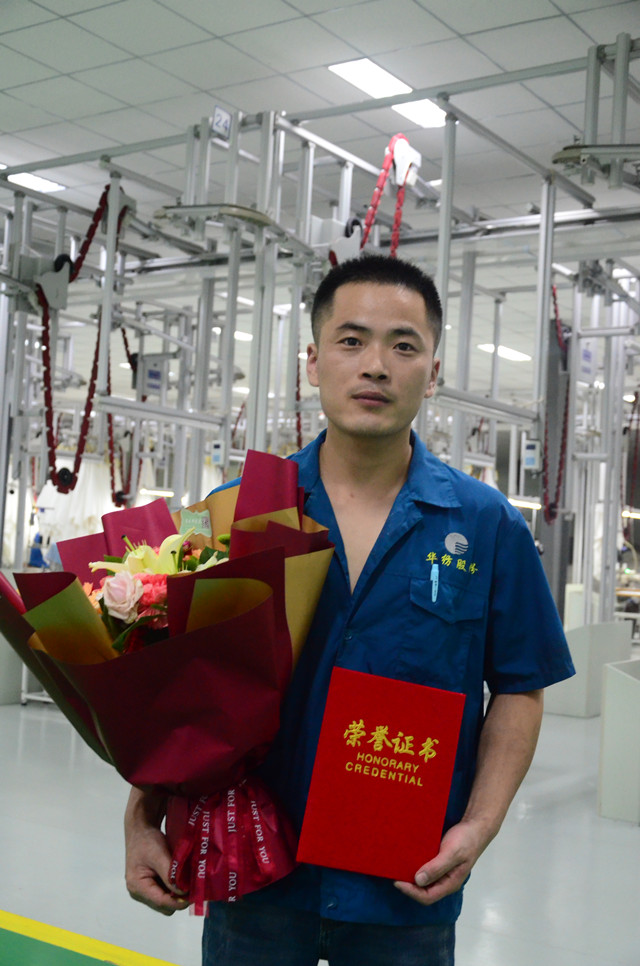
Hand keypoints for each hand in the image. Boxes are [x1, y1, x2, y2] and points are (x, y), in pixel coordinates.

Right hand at [124, 787, 187, 915]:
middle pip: (163, 906)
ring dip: (176, 894)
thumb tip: (183, 893)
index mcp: (137, 886)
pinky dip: (172, 889)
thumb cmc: (147, 840)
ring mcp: (143, 890)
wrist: (140, 829)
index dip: (178, 902)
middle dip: (178, 899)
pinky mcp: (149, 885)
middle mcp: (138, 892)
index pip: (161, 902)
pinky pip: (163, 894)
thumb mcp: (159, 855)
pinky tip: (180, 879)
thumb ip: (170, 875)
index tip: (194, 896)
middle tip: (192, 886)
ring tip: (187, 882)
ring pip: (165, 902)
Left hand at [394, 818, 486, 905]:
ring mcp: (443, 873)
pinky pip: (426, 870)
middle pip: (424, 892)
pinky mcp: (439, 863)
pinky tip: (408, 860)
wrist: (474, 827)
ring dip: (411, 878)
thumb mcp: (452, 853)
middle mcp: (445, 881)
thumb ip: (437, 867)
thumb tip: (418, 880)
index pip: (427, 896)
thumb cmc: (466, 840)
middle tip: (394, 875)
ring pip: (424, 882)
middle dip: (409, 887)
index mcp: (450, 884)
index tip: (397, 881)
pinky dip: (416, 868)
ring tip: (398, 869)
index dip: (411, 892)